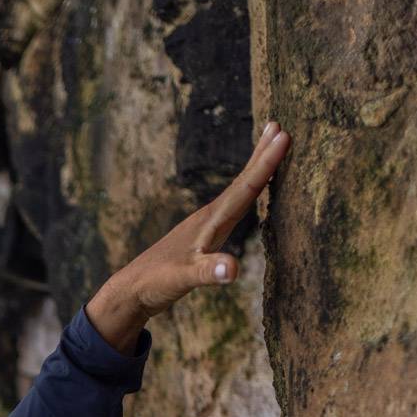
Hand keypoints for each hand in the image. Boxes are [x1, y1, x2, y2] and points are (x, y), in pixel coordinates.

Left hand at [85, 120, 290, 345]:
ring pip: (235, 191)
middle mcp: (208, 217)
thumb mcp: (184, 278)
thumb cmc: (156, 282)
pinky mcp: (202, 235)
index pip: (244, 187)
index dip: (266, 163)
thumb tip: (234, 269)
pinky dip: (243, 193)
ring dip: (253, 169)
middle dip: (260, 154)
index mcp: (209, 221)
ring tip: (267, 146)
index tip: (284, 135)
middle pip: (240, 180)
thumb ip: (208, 273)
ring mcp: (204, 225)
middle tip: (278, 126)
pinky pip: (230, 206)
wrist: (132, 290)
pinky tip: (246, 193)